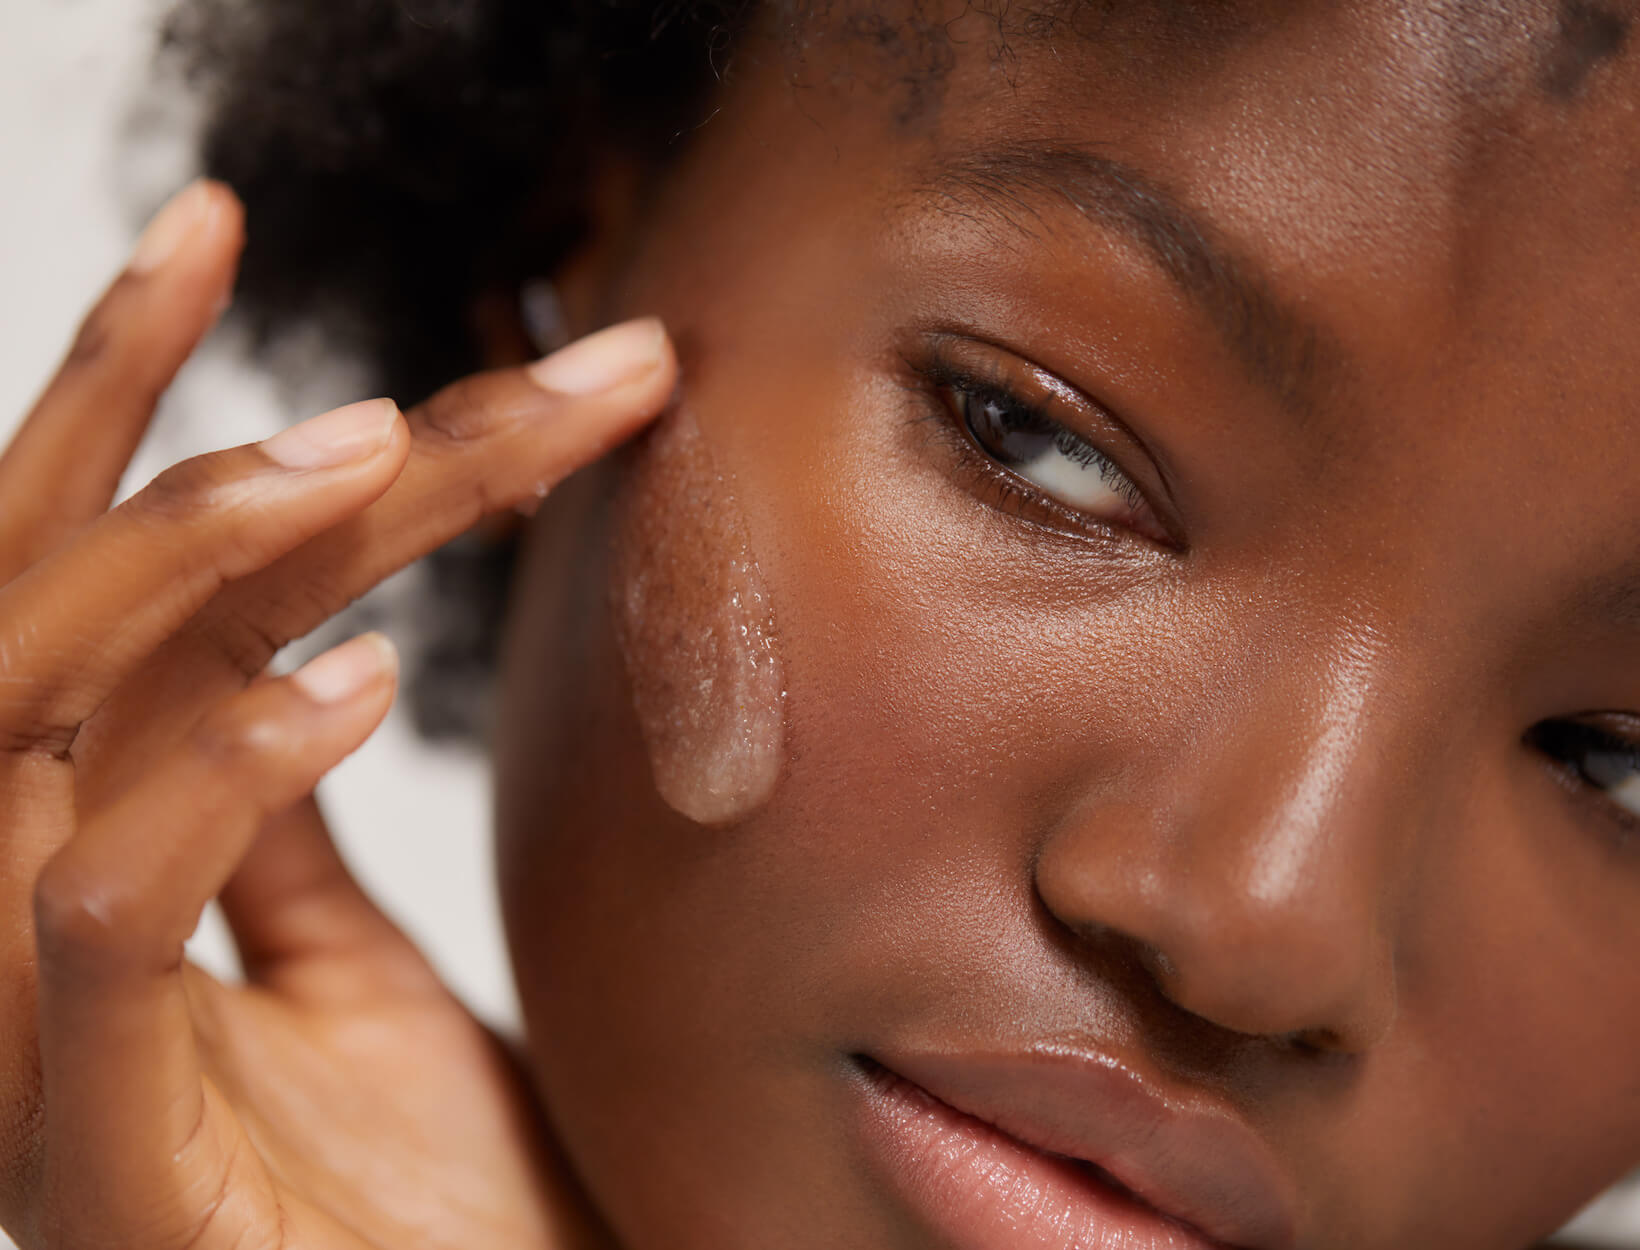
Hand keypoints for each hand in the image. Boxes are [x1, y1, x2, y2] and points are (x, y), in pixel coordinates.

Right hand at [0, 180, 674, 1248]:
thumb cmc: (424, 1202)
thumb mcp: (344, 970)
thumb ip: (269, 822)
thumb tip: (281, 655)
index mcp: (74, 872)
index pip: (98, 601)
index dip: (139, 406)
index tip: (213, 237)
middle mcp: (13, 926)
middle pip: (47, 615)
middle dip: (130, 406)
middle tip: (225, 234)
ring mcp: (28, 1041)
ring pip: (26, 721)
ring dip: (184, 555)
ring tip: (365, 449)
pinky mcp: (91, 1153)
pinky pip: (102, 914)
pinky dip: (219, 771)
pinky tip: (357, 679)